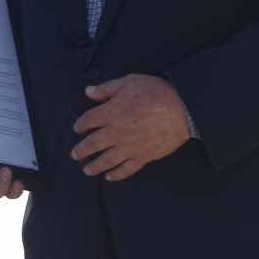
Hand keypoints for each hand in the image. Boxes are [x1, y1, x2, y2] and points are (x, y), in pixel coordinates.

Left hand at [70, 74, 190, 181]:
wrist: (183, 109)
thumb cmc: (156, 92)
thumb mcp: (129, 82)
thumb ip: (106, 89)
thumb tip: (88, 92)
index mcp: (111, 113)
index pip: (88, 121)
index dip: (80, 124)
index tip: (77, 128)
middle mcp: (117, 132)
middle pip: (94, 143)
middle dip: (82, 150)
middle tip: (74, 154)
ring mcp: (130, 147)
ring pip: (107, 160)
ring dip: (94, 165)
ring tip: (86, 170)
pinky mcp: (144, 156)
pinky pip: (127, 169)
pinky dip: (117, 174)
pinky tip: (109, 177)